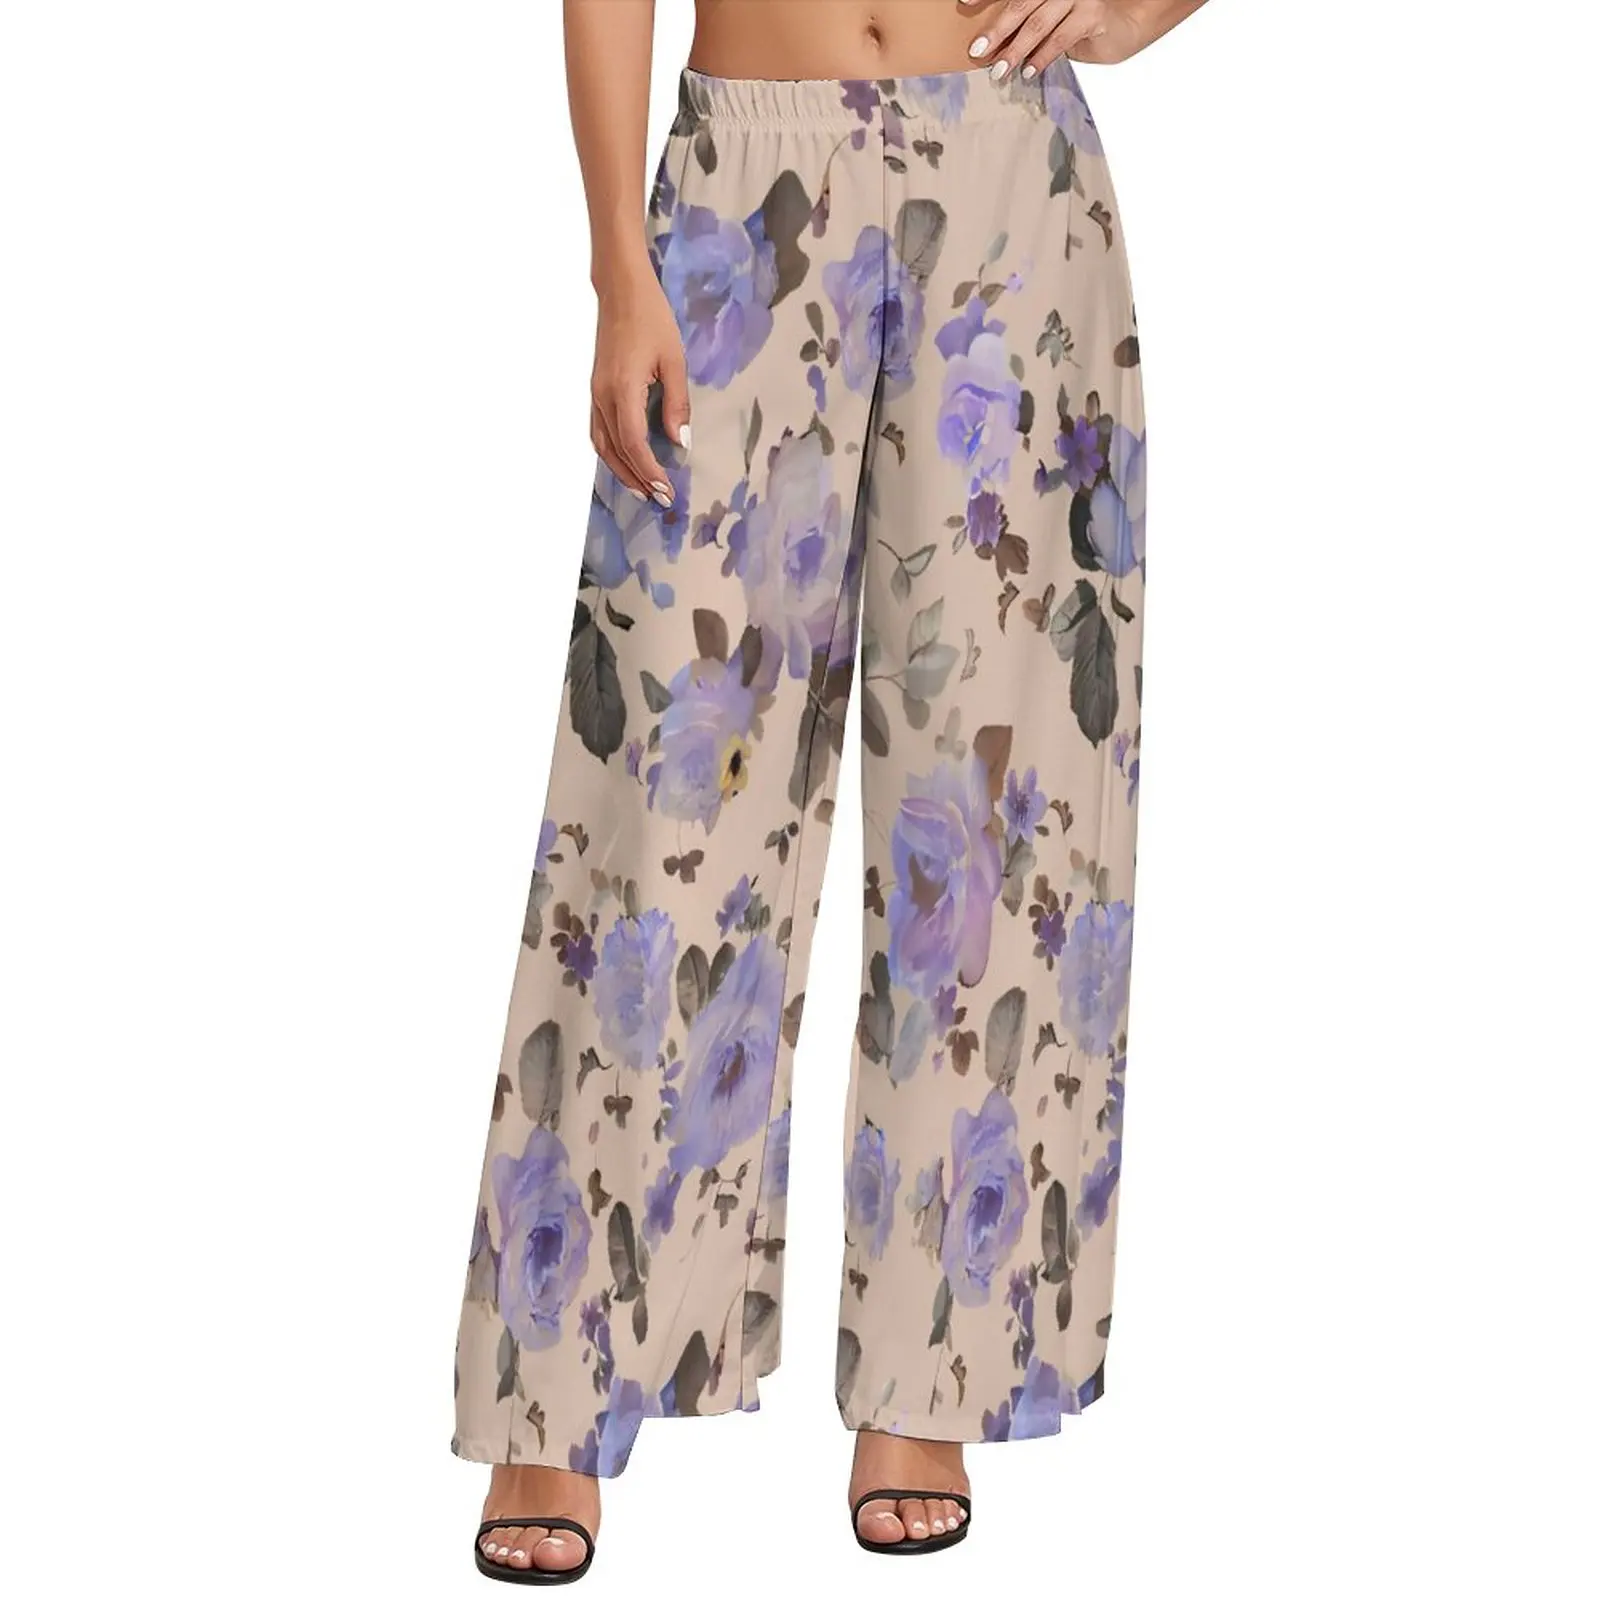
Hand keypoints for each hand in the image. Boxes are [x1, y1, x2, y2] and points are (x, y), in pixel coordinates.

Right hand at [589, 271, 689, 505]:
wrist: (621, 291)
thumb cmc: (651, 319)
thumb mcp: (674, 361)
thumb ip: (676, 404)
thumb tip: (680, 442)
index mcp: (622, 390)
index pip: (634, 444)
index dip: (649, 471)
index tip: (666, 490)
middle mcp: (602, 397)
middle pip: (616, 451)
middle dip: (637, 479)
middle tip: (659, 499)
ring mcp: (595, 394)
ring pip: (602, 445)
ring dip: (621, 471)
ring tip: (642, 489)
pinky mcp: (596, 390)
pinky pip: (598, 431)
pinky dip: (612, 453)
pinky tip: (627, 462)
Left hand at [962, 0, 1149, 78]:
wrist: (1130, 20)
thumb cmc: (1085, 18)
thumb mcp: (1052, 16)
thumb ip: (1029, 20)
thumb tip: (993, 42)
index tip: (964, 2)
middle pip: (1021, 3)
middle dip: (996, 29)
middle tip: (977, 50)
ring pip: (1038, 22)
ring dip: (1015, 50)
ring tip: (999, 71)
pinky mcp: (1093, 13)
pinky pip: (1061, 38)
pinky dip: (1042, 56)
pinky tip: (1028, 71)